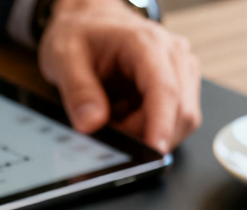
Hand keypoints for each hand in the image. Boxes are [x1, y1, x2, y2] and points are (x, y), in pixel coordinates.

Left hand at [38, 0, 200, 152]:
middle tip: (111, 133)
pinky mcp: (180, 84)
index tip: (154, 153)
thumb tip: (91, 124)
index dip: (162, 126)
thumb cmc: (81, 34)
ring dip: (148, 133)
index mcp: (145, 42)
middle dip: (148, 135)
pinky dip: (149, 130)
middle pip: (181, 111)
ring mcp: (180, 69)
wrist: (90, 21)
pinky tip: (127, 118)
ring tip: (116, 120)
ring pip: (182, 120)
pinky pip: (174, 121)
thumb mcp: (64, 58)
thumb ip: (77, 92)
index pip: (164, 90)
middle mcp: (172, 53)